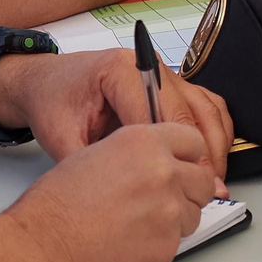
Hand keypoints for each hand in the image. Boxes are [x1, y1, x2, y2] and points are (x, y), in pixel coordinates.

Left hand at [0, 49, 234, 194]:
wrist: (47, 82)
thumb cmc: (53, 103)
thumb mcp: (61, 136)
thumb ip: (93, 162)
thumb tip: (125, 195)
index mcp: (121, 70)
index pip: (158, 113)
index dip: (172, 153)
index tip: (181, 185)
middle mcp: (150, 66)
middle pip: (190, 110)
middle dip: (200, 154)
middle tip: (207, 191)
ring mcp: (165, 73)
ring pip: (205, 107)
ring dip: (215, 144)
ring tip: (214, 181)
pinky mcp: (172, 86)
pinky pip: (205, 105)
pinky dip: (215, 131)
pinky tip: (213, 160)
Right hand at [3, 123, 214, 261]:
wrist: (43, 245)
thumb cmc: (57, 203)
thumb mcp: (98, 154)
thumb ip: (138, 154)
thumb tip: (159, 163)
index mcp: (144, 142)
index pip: (193, 141)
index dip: (186, 156)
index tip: (179, 166)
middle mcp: (163, 172)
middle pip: (202, 182)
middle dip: (186, 192)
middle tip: (159, 202)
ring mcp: (169, 212)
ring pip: (192, 216)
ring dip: (172, 222)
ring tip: (134, 225)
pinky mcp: (166, 248)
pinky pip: (174, 246)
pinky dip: (156, 249)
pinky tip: (126, 245)